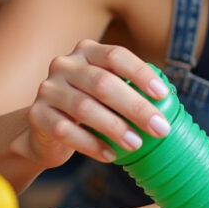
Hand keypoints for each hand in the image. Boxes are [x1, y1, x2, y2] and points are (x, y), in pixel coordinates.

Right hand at [11, 41, 172, 169]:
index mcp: (87, 52)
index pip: (116, 56)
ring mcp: (48, 89)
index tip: (163, 95)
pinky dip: (91, 145)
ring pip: (84, 108)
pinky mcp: (37, 115)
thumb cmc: (88, 109)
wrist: (45, 130)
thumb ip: (129, 89)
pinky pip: (66, 130)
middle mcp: (64, 65)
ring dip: (115, 128)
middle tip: (159, 128)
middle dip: (135, 107)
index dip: (141, 73)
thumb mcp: (107, 92)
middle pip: (103, 83)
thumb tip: (172, 99)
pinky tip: (110, 155)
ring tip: (136, 144)